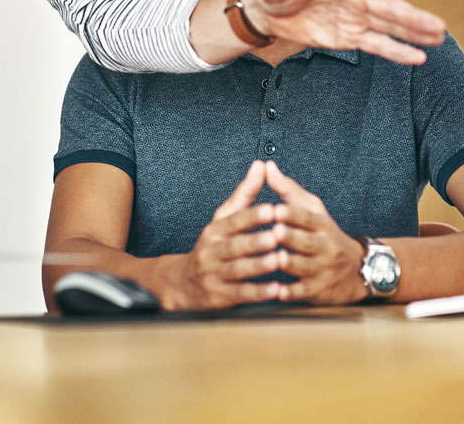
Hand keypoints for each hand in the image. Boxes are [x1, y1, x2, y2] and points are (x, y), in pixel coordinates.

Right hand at [160, 160, 280, 309]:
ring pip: (237, 270)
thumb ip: (245, 194)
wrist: (184, 284)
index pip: (234, 220)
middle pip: (234, 245)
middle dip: (256, 240)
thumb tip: (260, 165)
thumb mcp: (223, 219)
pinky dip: (258, 292)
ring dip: (259, 266)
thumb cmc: (213, 246)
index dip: (253, 215)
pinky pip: (241, 294)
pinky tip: (276, 290)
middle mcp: (212, 251)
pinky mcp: (220, 297)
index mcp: (215, 230)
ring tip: (279, 260)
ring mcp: (214, 275)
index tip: (272, 209)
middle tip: (277, 235)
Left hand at [242, 0, 444, 64]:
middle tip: (438, 26)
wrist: (268, 8)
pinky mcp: (349, 36)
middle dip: (413, 17)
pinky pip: (377, 44)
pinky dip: (396, 51)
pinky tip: (417, 57)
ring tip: (438, 37)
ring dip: (413, 32)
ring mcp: (354, 17)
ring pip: (389, 26)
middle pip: (389, 7)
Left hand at [263, 161, 366, 305]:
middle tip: (274, 231)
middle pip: (307, 242)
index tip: (277, 209)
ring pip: (305, 266)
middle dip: (291, 237)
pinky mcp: (318, 291)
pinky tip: (277, 292)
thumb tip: (267, 166)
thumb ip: (288, 190)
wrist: (356, 270)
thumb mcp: (313, 210)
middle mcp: (324, 246)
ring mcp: (322, 269)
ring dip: (290, 264)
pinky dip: (292, 292)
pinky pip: (304, 292)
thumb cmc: (325, 234)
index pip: (307, 218)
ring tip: (275, 259)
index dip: (293, 214)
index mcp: (321, 225)